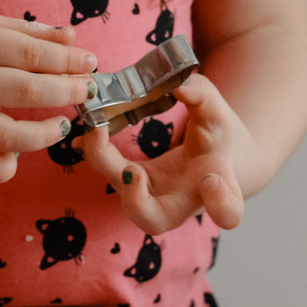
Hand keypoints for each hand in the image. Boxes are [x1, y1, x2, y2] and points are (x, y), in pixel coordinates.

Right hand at [0, 14, 98, 182]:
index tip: (89, 63)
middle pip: (26, 91)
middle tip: (86, 90)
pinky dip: (4, 169)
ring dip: (44, 134)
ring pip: (7, 135)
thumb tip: (73, 39)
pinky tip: (19, 157)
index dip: (67, 60)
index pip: (31, 54)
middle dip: (67, 91)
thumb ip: (29, 32)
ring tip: (62, 124)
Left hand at [82, 74, 251, 234]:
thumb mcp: (219, 114)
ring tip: (95, 129)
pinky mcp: (136, 183)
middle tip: (131, 171)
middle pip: (156, 221)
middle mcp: (182, 201)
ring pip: (125, 198)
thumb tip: (180, 84)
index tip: (210, 181)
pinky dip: (95, 155)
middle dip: (136, 201)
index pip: (227, 209)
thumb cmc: (223, 140)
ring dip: (106, 167)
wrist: (217, 159)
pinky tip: (79, 137)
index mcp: (219, 187)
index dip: (220, 202)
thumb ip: (203, 96)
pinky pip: (112, 175)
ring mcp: (154, 196)